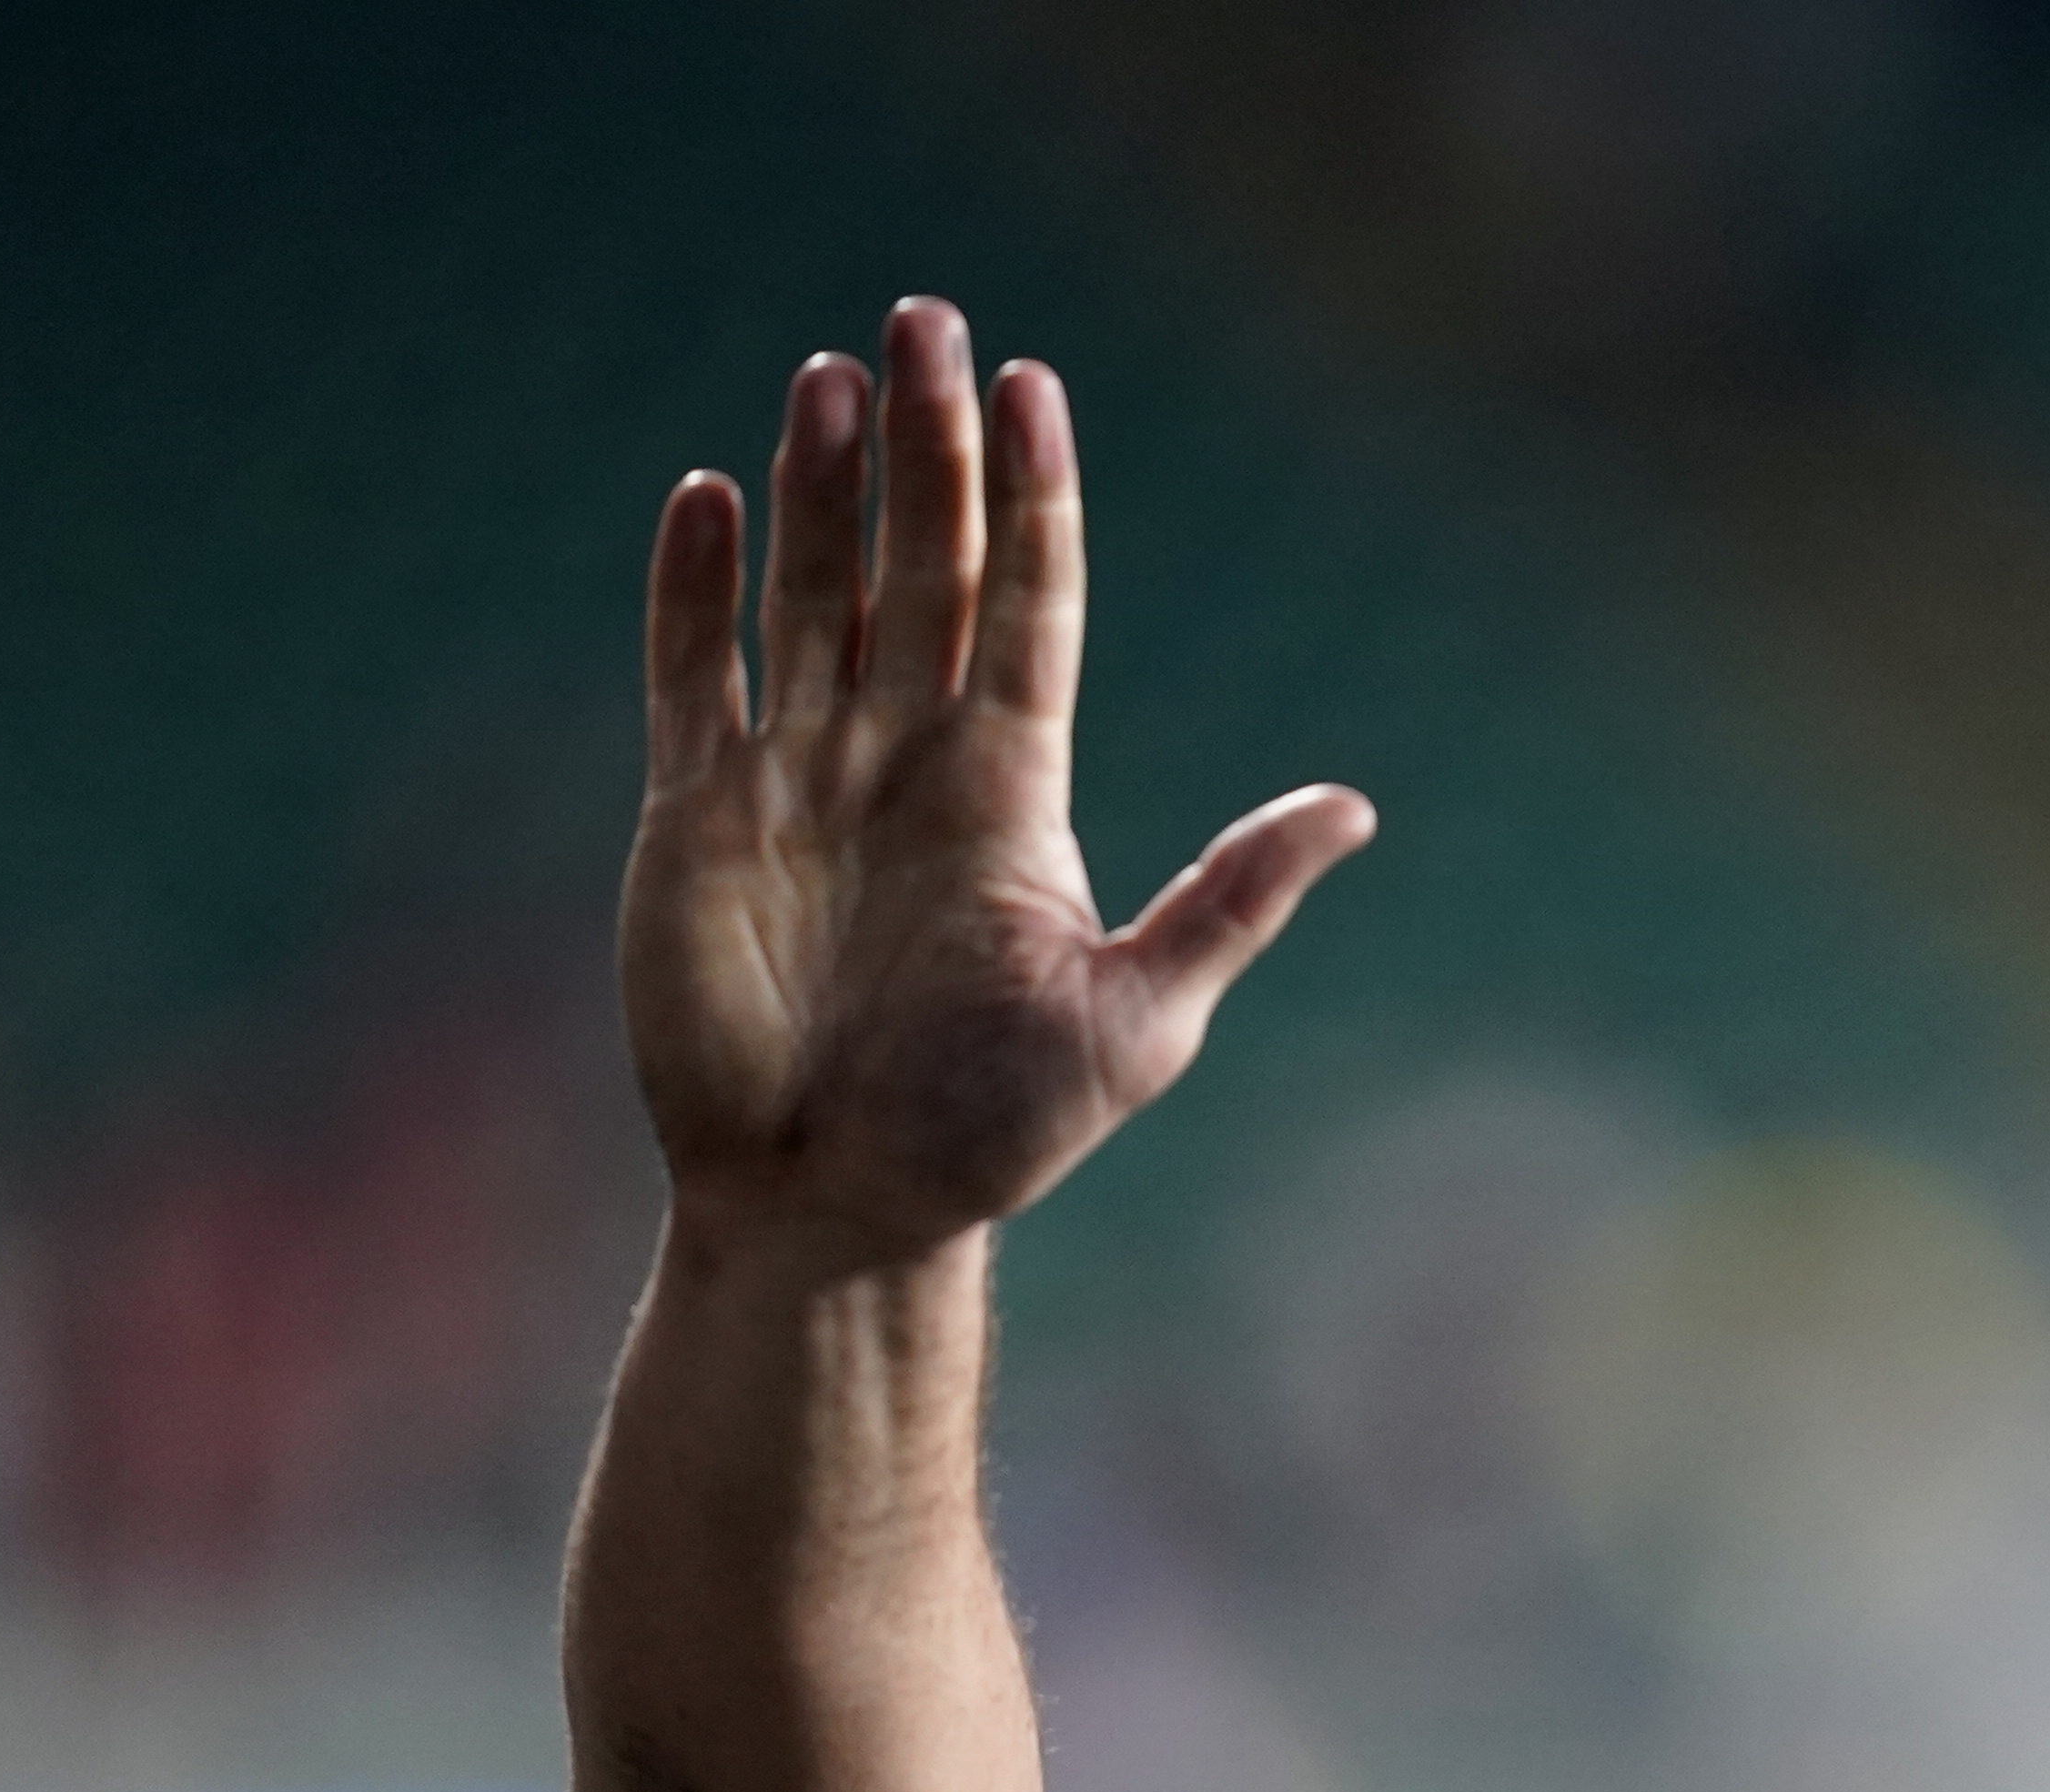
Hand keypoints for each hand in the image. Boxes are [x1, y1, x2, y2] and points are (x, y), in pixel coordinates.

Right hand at [621, 296, 1373, 1261]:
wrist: (841, 1211)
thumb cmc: (990, 1133)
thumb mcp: (1138, 1018)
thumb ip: (1230, 901)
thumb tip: (1355, 809)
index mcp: (1012, 789)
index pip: (1030, 606)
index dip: (1032, 496)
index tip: (1030, 383)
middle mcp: (907, 758)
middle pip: (920, 568)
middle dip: (923, 451)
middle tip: (922, 324)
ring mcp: (800, 777)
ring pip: (812, 597)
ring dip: (818, 489)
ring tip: (828, 379)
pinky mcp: (698, 815)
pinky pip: (694, 677)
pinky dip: (696, 591)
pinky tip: (711, 497)